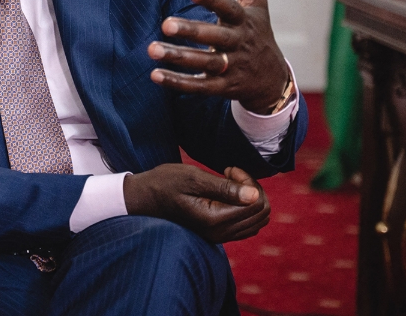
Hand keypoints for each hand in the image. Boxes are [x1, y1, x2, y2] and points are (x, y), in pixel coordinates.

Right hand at [123, 164, 270, 243]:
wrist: (144, 198)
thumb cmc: (164, 183)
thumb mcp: (193, 179)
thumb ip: (225, 188)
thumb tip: (254, 195)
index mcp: (215, 220)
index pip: (255, 204)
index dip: (249, 181)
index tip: (228, 169)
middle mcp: (220, 233)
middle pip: (261, 213)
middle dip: (253, 189)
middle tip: (231, 174)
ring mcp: (219, 236)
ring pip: (257, 220)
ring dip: (251, 199)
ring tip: (230, 183)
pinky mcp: (217, 233)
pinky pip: (247, 225)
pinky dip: (245, 208)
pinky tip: (229, 194)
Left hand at [146, 0, 290, 113]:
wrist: (273, 80)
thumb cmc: (258, 33)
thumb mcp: (256, 4)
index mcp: (244, 21)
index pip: (229, 9)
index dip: (212, 0)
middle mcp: (239, 44)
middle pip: (215, 38)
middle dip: (191, 31)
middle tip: (165, 24)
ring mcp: (233, 68)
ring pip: (205, 64)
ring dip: (179, 58)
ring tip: (152, 49)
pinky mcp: (224, 88)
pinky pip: (200, 87)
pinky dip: (178, 82)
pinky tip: (155, 74)